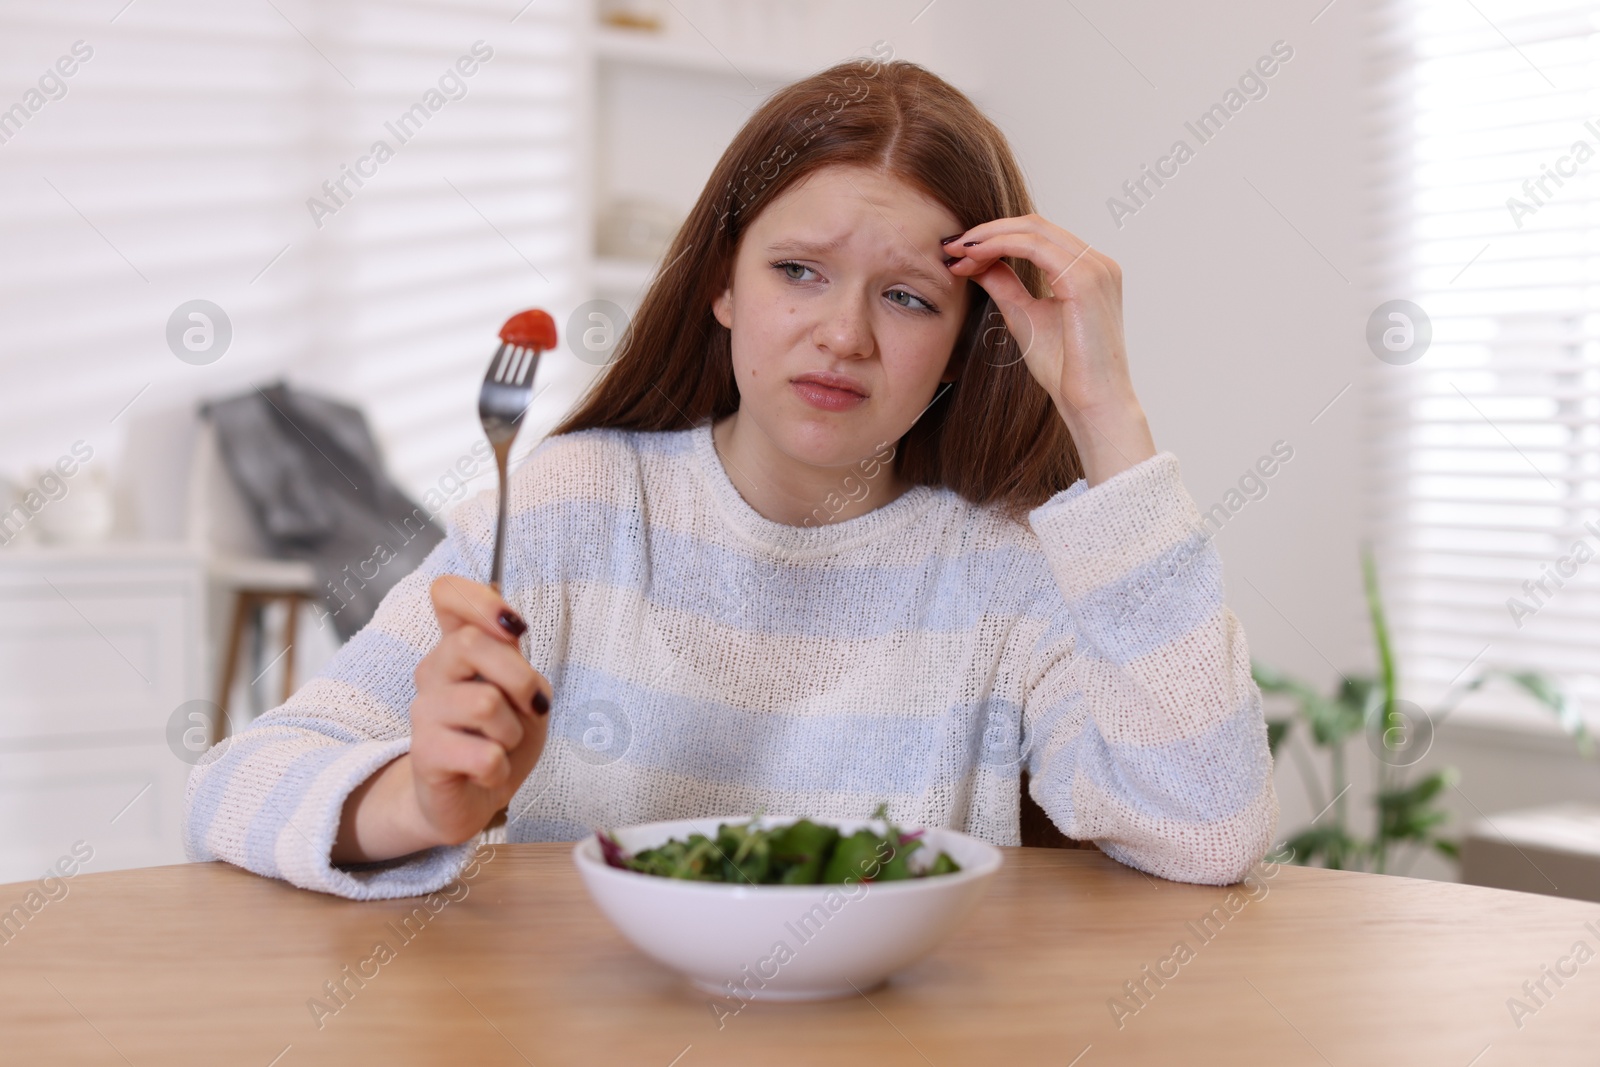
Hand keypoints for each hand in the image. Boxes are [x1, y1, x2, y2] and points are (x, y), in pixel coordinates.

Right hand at [333, 576, 550, 862]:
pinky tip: (487, 772)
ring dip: (512, 731)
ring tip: (502, 746)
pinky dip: (500, 768)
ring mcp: (424, 712)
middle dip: (519, 677)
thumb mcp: (526, 697)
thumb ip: (518, 663)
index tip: (513, 629)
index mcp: (459, 649)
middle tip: (531, 708)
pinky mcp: (425, 753)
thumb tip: (508, 636)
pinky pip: (483, 754)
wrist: (472, 800)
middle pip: (471, 642)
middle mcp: (434, 672)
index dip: (481, 599)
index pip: (447, 593)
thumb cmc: (500, 741)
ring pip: (484, 702)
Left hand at [943, 215, 1155, 484]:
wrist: (1092, 403)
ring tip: (958, 255)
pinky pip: (1034, 248)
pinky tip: (974, 259)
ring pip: (1032, 230)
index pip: (1038, 235)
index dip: (995, 237)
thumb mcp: (1025, 316)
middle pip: (1034, 225)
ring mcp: (1095, 268)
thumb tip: (979, 261)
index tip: (959, 253)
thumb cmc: (1066, 370)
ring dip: (988, 238)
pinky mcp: (1085, 280)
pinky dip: (999, 247)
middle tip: (952, 247)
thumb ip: (1006, 285)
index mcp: (1090, 270)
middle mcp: (1098, 262)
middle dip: (987, 232)